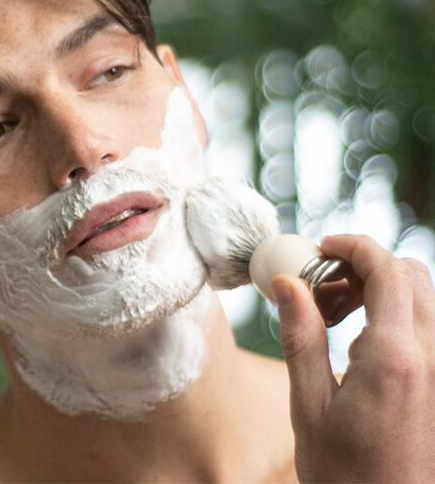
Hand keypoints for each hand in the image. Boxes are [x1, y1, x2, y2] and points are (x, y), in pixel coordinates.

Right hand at [272, 234, 434, 482]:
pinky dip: (396, 316)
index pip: (387, 271)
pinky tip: (361, 342)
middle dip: (365, 266)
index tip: (319, 248)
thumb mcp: (309, 406)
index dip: (352, 247)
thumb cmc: (343, 473)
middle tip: (321, 286)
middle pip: (411, 276)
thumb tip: (288, 283)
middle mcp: (433, 357)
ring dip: (381, 290)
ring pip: (424, 298)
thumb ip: (302, 337)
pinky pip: (427, 328)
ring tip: (335, 316)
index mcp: (395, 358)